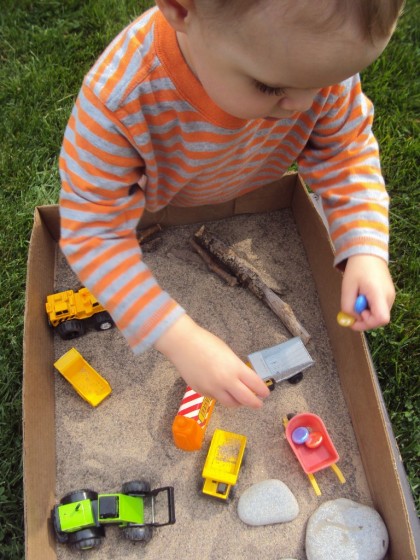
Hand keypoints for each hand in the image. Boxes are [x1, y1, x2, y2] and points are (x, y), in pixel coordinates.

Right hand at [154, 314, 269, 407]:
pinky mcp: (201, 392)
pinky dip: (221, 396)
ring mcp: (212, 389)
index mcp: (234, 368)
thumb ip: (236, 368)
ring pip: (230, 404)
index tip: (265, 393)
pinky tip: (220, 388)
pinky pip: (216, 398)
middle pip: (246, 400)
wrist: (182, 344)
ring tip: (240, 399)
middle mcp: (225, 381)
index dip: (262, 391)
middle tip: (258, 403)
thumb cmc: (206, 342)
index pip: (255, 385)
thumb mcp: (228, 353)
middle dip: (255, 403)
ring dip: (238, 402)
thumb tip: (243, 379)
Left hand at [341, 255, 394, 330]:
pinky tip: (364, 295)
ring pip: (378, 314)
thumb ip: (348, 305)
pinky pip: (379, 308)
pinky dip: (369, 307)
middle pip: (379, 319)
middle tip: (354, 305)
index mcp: (379, 294)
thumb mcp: (347, 287)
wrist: (369, 254)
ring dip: (366, 311)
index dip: (367, 323)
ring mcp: (391, 296)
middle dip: (364, 318)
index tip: (355, 318)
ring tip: (359, 296)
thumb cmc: (357, 269)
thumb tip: (351, 320)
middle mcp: (389, 297)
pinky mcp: (389, 295)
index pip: (381, 319)